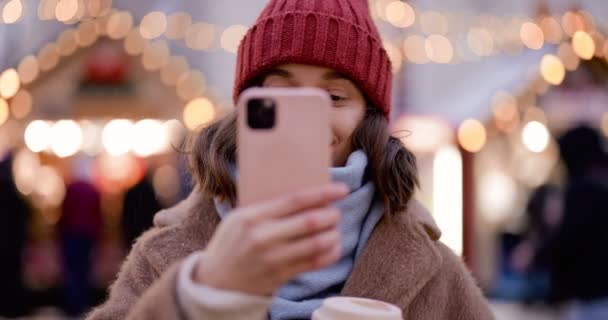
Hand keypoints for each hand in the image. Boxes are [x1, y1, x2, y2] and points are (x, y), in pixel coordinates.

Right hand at [194, 183, 347, 295]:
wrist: (215, 282)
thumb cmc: (231, 243)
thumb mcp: (238, 217)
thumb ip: (266, 206)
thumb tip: (303, 193)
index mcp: (252, 216)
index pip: (296, 199)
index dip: (323, 193)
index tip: (341, 189)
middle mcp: (263, 236)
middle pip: (310, 221)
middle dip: (331, 215)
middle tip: (336, 212)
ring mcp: (273, 258)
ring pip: (317, 243)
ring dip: (333, 234)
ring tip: (334, 229)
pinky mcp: (280, 276)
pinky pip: (314, 263)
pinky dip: (330, 253)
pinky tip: (332, 247)